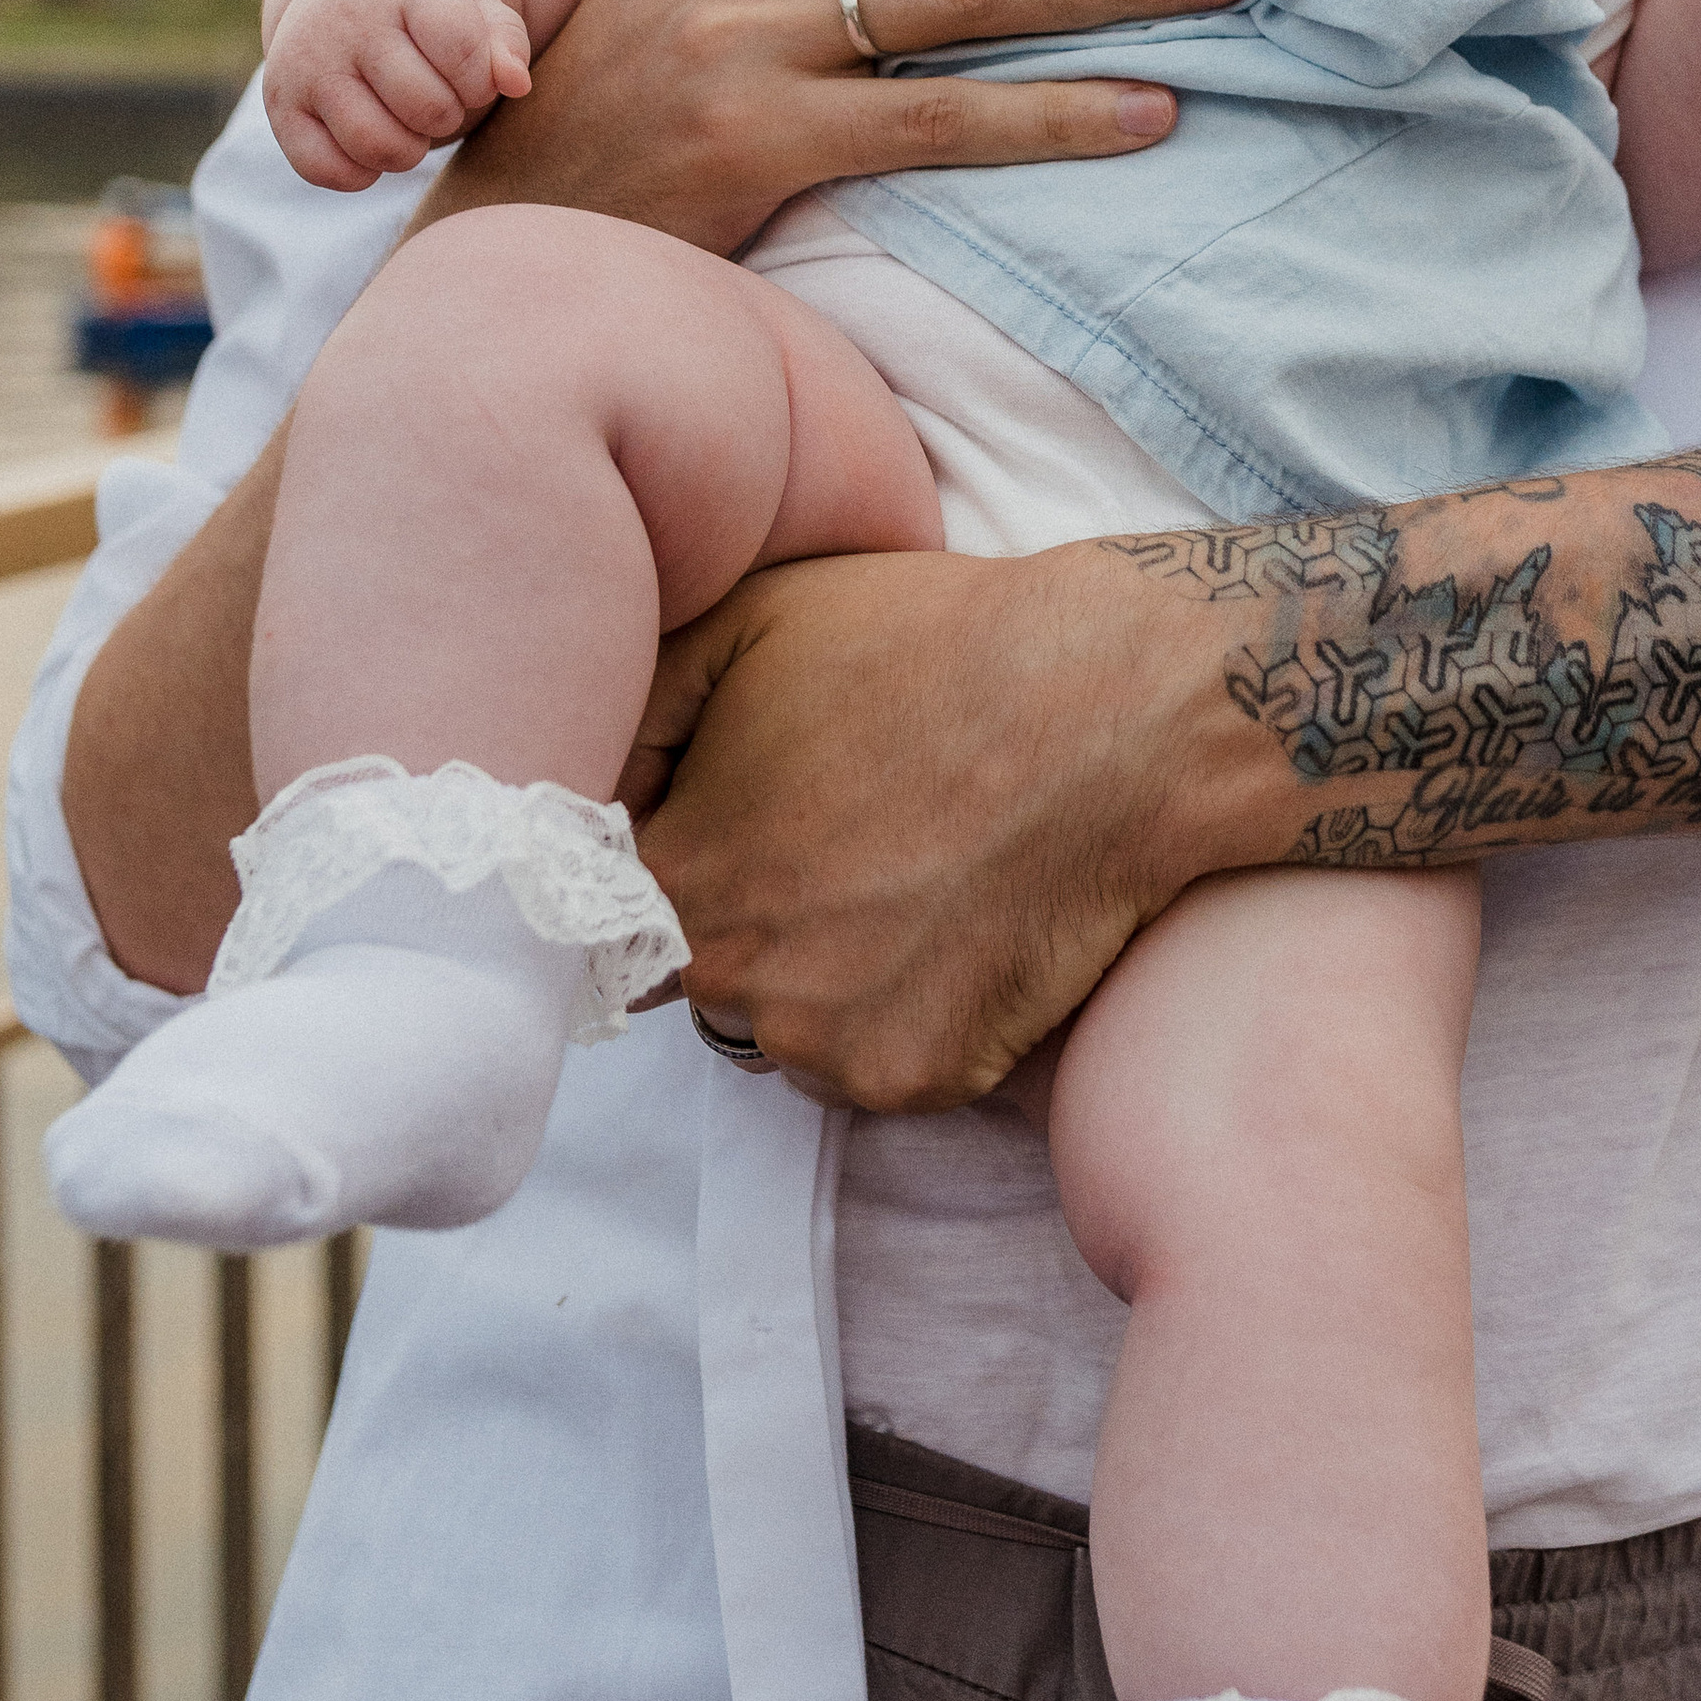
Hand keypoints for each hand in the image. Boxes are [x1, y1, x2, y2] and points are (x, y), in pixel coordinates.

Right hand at [263, 0, 534, 189]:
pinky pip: (327, 171)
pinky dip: (361, 175)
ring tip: (409, 124)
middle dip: (448, 115)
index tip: (472, 76)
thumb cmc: (422, 4)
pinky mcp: (280, 105)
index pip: (461, 50)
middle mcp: (346, 19)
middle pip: (426, 107)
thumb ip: (504, 39)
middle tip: (438, 100)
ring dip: (410, 151)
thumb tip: (515, 84)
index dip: (480, 81)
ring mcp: (306, 63)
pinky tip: (370, 143)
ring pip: (377, 146)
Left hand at [625, 539, 1297, 1110]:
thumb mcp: (749, 618)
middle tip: (831, 837)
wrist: (1112, 713)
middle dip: (740, 915)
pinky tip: (946, 921)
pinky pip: (867, 1062)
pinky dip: (896, 1009)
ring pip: (778, 1026)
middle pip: (693, 973)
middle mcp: (735, 981)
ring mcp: (830, 1044)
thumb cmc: (928, 645)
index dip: (660, 862)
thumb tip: (587, 782)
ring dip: (812, 975)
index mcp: (678, 874)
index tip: (723, 822)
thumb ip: (636, 707)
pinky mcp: (920, 1082)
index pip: (604, 913)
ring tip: (894, 875)